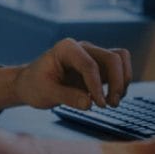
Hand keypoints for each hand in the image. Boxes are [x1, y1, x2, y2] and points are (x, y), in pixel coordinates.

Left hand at [0, 38, 131, 110]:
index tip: (99, 105)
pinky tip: (111, 99)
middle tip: (110, 104)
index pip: (90, 64)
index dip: (97, 85)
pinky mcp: (98, 67)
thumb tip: (89, 103)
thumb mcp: (45, 92)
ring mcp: (92, 56)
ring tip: (114, 102)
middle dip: (117, 81)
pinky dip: (121, 82)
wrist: (30, 84)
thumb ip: (67, 97)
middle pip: (112, 58)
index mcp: (67, 48)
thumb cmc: (35, 85)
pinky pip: (119, 68)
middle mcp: (83, 48)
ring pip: (120, 59)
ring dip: (123, 80)